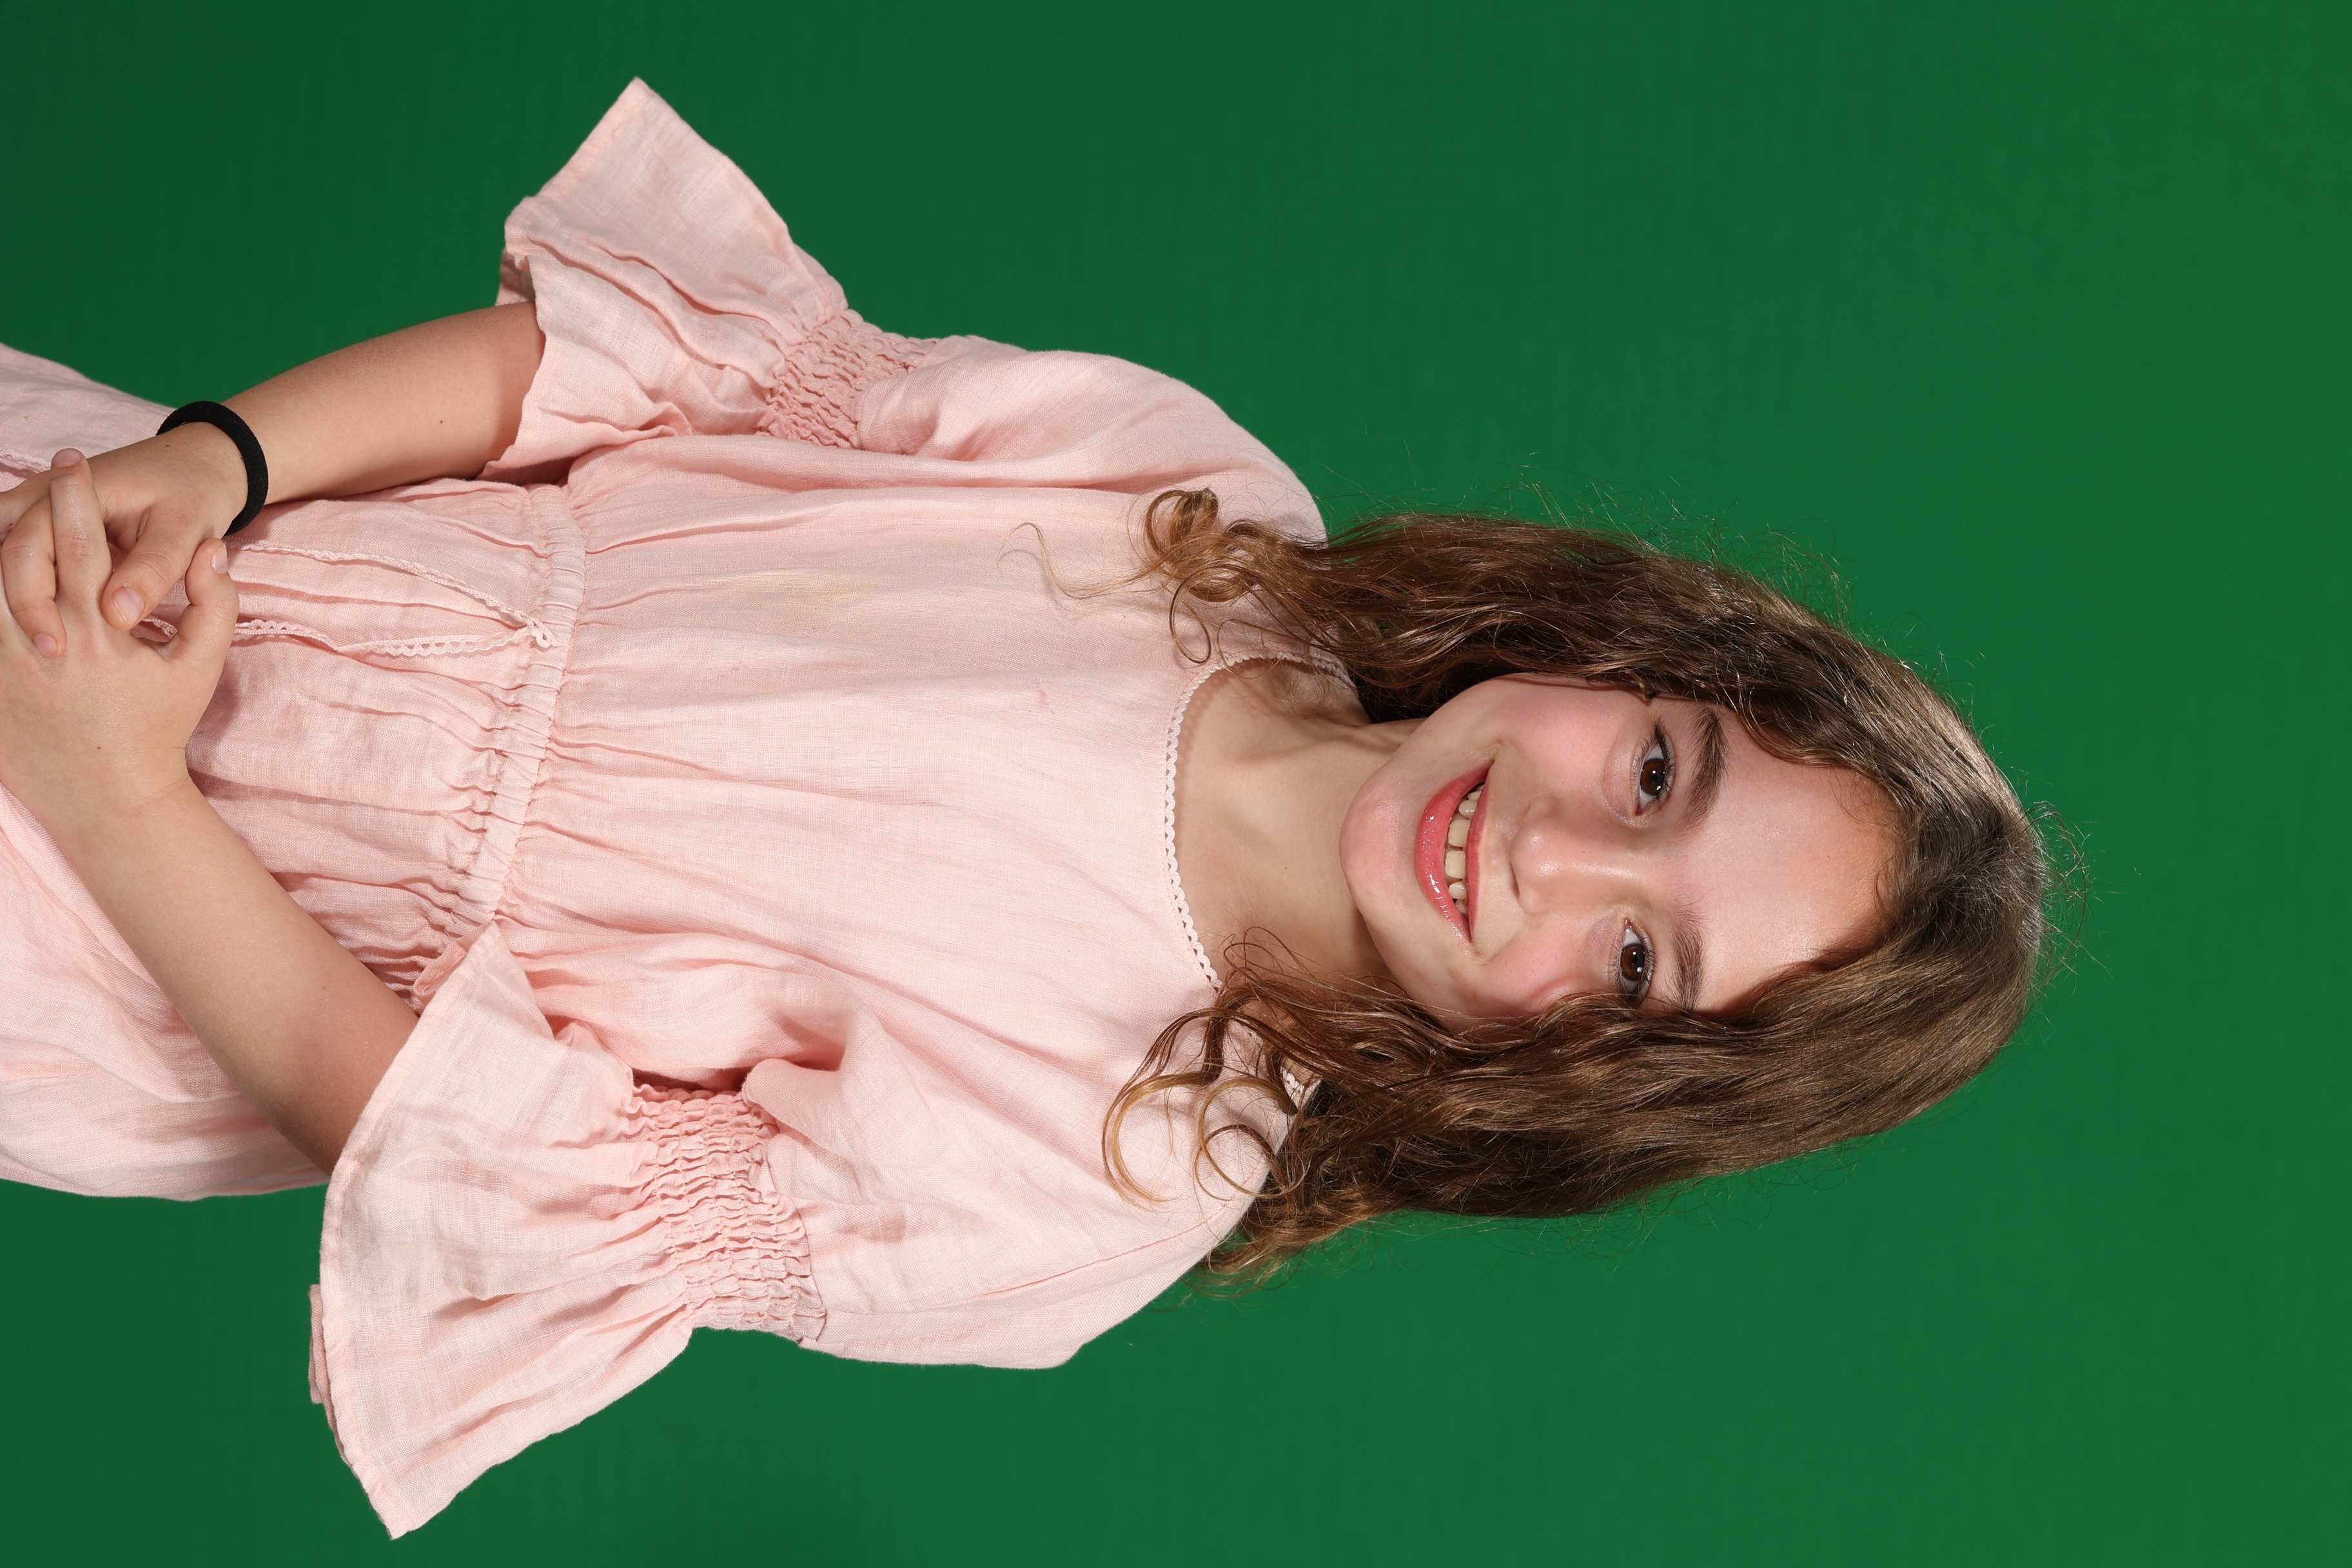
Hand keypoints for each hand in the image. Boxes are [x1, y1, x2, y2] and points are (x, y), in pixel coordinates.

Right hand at [0, 423, 247, 656]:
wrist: (193, 465)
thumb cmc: (191, 493)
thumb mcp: (184, 527)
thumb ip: (153, 568)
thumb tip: (119, 615)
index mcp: (66, 490)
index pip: (27, 548)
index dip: (34, 601)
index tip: (56, 648)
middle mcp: (38, 497)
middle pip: (5, 557)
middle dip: (19, 609)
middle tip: (48, 657)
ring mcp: (36, 514)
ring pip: (6, 562)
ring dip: (17, 603)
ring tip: (35, 655)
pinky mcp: (45, 532)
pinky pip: (20, 565)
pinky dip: (26, 594)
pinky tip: (44, 631)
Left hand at [0, 450, 238, 842]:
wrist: (112, 797)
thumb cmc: (159, 727)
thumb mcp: (201, 667)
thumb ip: (214, 603)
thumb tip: (213, 548)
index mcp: (100, 633)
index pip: (83, 545)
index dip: (77, 497)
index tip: (75, 463)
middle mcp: (45, 645)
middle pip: (22, 554)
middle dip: (30, 511)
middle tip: (36, 485)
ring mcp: (5, 668)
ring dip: (1, 549)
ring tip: (11, 525)